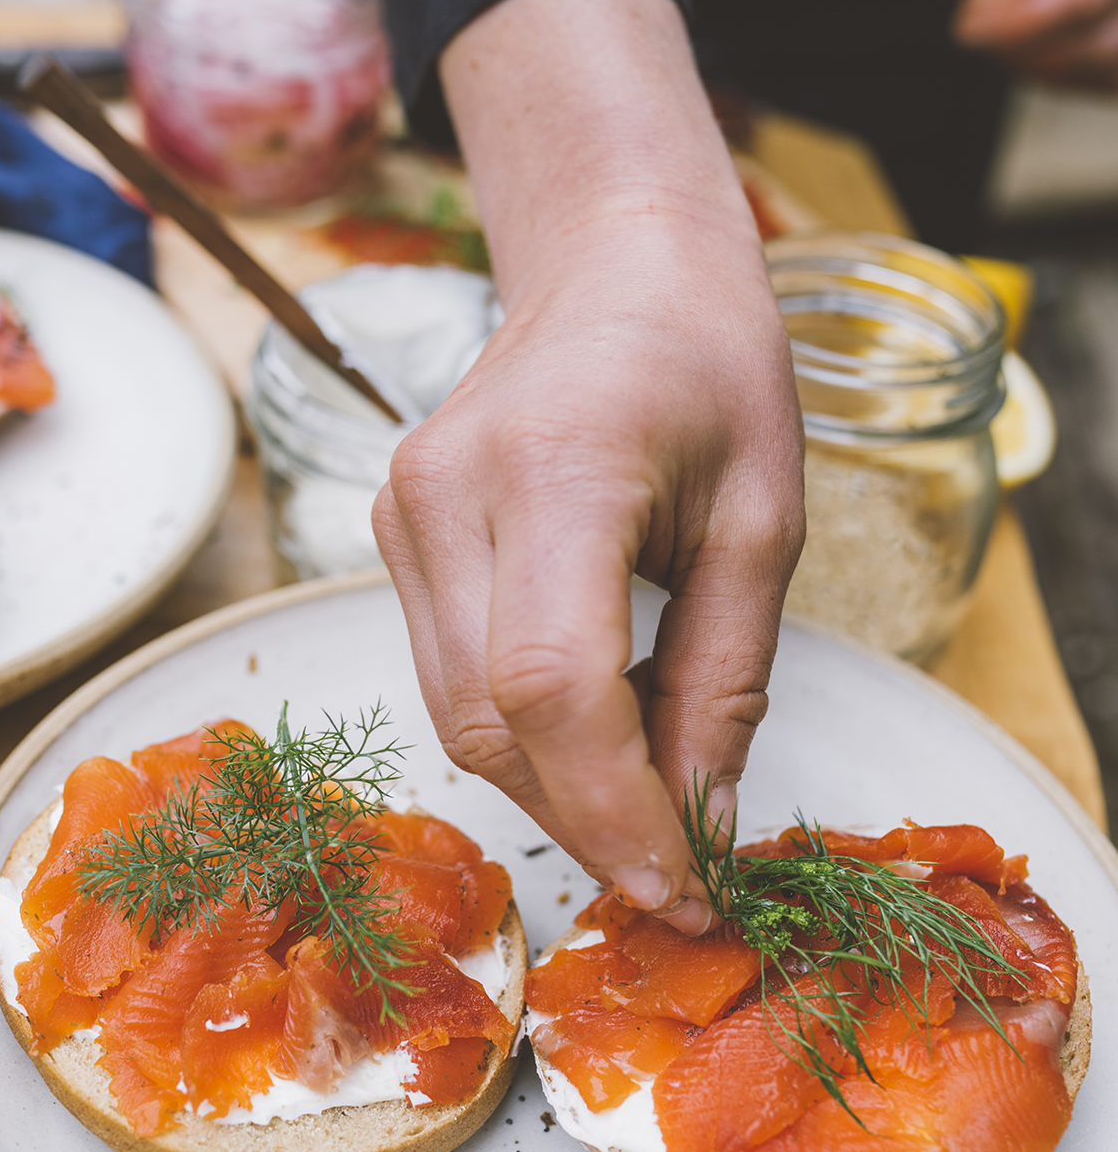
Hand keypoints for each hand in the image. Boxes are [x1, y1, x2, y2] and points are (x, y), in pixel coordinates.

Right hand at [373, 0, 803, 930]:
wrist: (612, 262)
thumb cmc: (709, 364)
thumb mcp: (761, 517)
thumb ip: (724, 678)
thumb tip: (699, 827)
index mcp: (554, 467)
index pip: (553, 684)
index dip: (615, 809)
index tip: (685, 889)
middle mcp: (446, 493)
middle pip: (490, 722)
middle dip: (588, 820)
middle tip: (681, 875)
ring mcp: (402, 514)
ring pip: (455, 717)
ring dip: (553, 788)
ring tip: (650, 804)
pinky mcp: (391, 533)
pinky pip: (447, 676)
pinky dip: (523, 732)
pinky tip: (597, 728)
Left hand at [956, 0, 1117, 86]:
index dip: (1016, 20)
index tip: (964, 23)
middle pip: (1103, 47)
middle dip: (1027, 49)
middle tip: (972, 27)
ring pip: (1109, 73)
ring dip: (1044, 68)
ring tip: (995, 29)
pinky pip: (1111, 76)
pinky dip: (1066, 71)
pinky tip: (1027, 42)